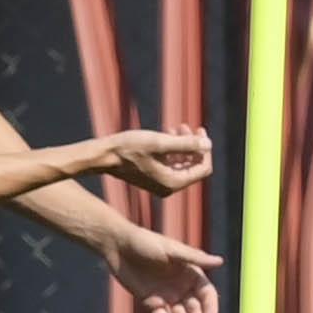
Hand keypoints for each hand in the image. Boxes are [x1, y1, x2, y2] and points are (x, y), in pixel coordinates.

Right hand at [84, 124, 216, 198]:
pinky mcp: (152, 176)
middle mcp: (168, 186)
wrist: (104, 156)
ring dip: (182, 144)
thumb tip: (208, 144)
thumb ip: (185, 144)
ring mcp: (160, 182)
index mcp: (173, 183)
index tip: (200, 131)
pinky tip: (166, 133)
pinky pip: (169, 163)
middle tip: (186, 126)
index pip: (203, 169)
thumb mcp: (159, 143)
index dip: (205, 149)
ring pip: (181, 162)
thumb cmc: (129, 148)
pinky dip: (171, 148)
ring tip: (176, 127)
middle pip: (192, 165)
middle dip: (193, 145)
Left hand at [108, 220, 221, 312]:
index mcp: (191, 273)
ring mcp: (167, 296)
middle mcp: (182, 286)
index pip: (207, 294)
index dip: (211, 308)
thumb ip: (194, 258)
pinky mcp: (151, 302)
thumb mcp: (171, 250)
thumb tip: (220, 261)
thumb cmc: (146, 242)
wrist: (117, 246)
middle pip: (195, 309)